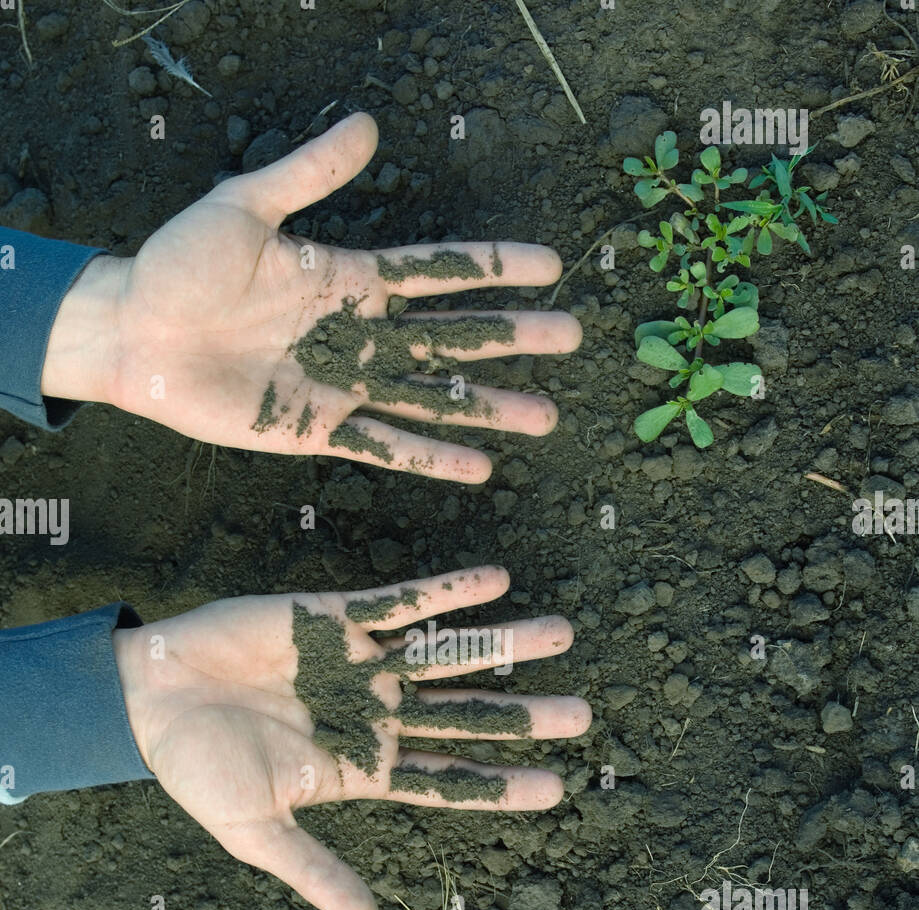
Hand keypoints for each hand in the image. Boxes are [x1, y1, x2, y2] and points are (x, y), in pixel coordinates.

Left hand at [43, 112, 579, 482]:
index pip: (437, 271)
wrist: (135, 333)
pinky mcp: (316, 429)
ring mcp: (342, 384)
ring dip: (488, 407)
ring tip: (546, 416)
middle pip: (452, 335)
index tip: (550, 265)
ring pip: (432, 396)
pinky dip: (430, 458)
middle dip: (512, 336)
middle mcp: (357, 334)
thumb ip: (308, 174)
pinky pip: (385, 445)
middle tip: (571, 338)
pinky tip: (479, 468)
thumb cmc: (180, 263)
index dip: (493, 266)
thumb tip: (369, 125)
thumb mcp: (244, 207)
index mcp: (347, 277)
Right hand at [113, 567, 590, 909]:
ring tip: (563, 633)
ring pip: (449, 653)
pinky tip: (498, 580)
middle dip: (522, 715)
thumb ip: (316, 873)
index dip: (500, 785)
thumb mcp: (255, 832)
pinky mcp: (335, 618)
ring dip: (504, 644)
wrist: (149, 697)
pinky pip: (403, 602)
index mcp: (361, 769)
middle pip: (465, 715)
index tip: (558, 788)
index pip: (446, 780)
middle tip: (584, 715)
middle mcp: (374, 715)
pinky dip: (448, 591)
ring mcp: (360, 664)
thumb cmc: (197, 769)